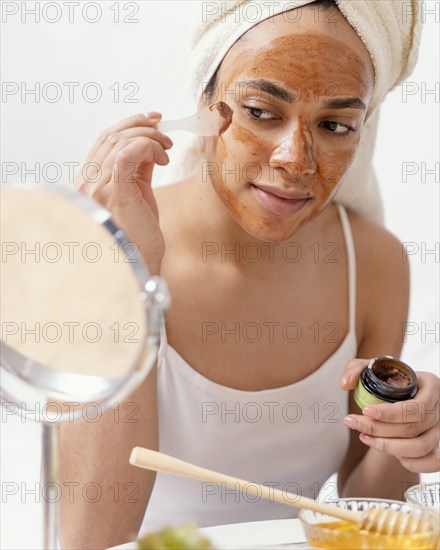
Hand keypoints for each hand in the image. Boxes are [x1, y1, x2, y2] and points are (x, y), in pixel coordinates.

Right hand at [74, 112, 172, 274]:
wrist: (138, 263)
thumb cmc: (139, 235)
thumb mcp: (138, 195)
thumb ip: (139, 170)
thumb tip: (151, 146)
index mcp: (89, 181)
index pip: (104, 140)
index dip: (129, 124)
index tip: (153, 120)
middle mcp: (87, 181)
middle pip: (111, 136)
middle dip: (142, 126)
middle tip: (165, 133)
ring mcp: (97, 186)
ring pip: (121, 140)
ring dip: (150, 138)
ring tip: (167, 149)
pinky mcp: (114, 191)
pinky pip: (127, 153)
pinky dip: (148, 147)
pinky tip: (162, 158)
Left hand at [341, 359, 439, 472]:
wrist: (402, 392)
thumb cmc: (389, 379)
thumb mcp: (372, 368)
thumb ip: (356, 369)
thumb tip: (345, 384)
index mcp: (431, 386)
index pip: (415, 407)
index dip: (390, 413)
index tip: (366, 410)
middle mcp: (439, 408)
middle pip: (413, 428)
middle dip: (379, 429)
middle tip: (354, 423)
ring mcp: (439, 428)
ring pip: (421, 447)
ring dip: (389, 447)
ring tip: (365, 437)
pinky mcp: (437, 444)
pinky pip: (432, 461)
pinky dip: (410, 462)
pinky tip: (388, 450)